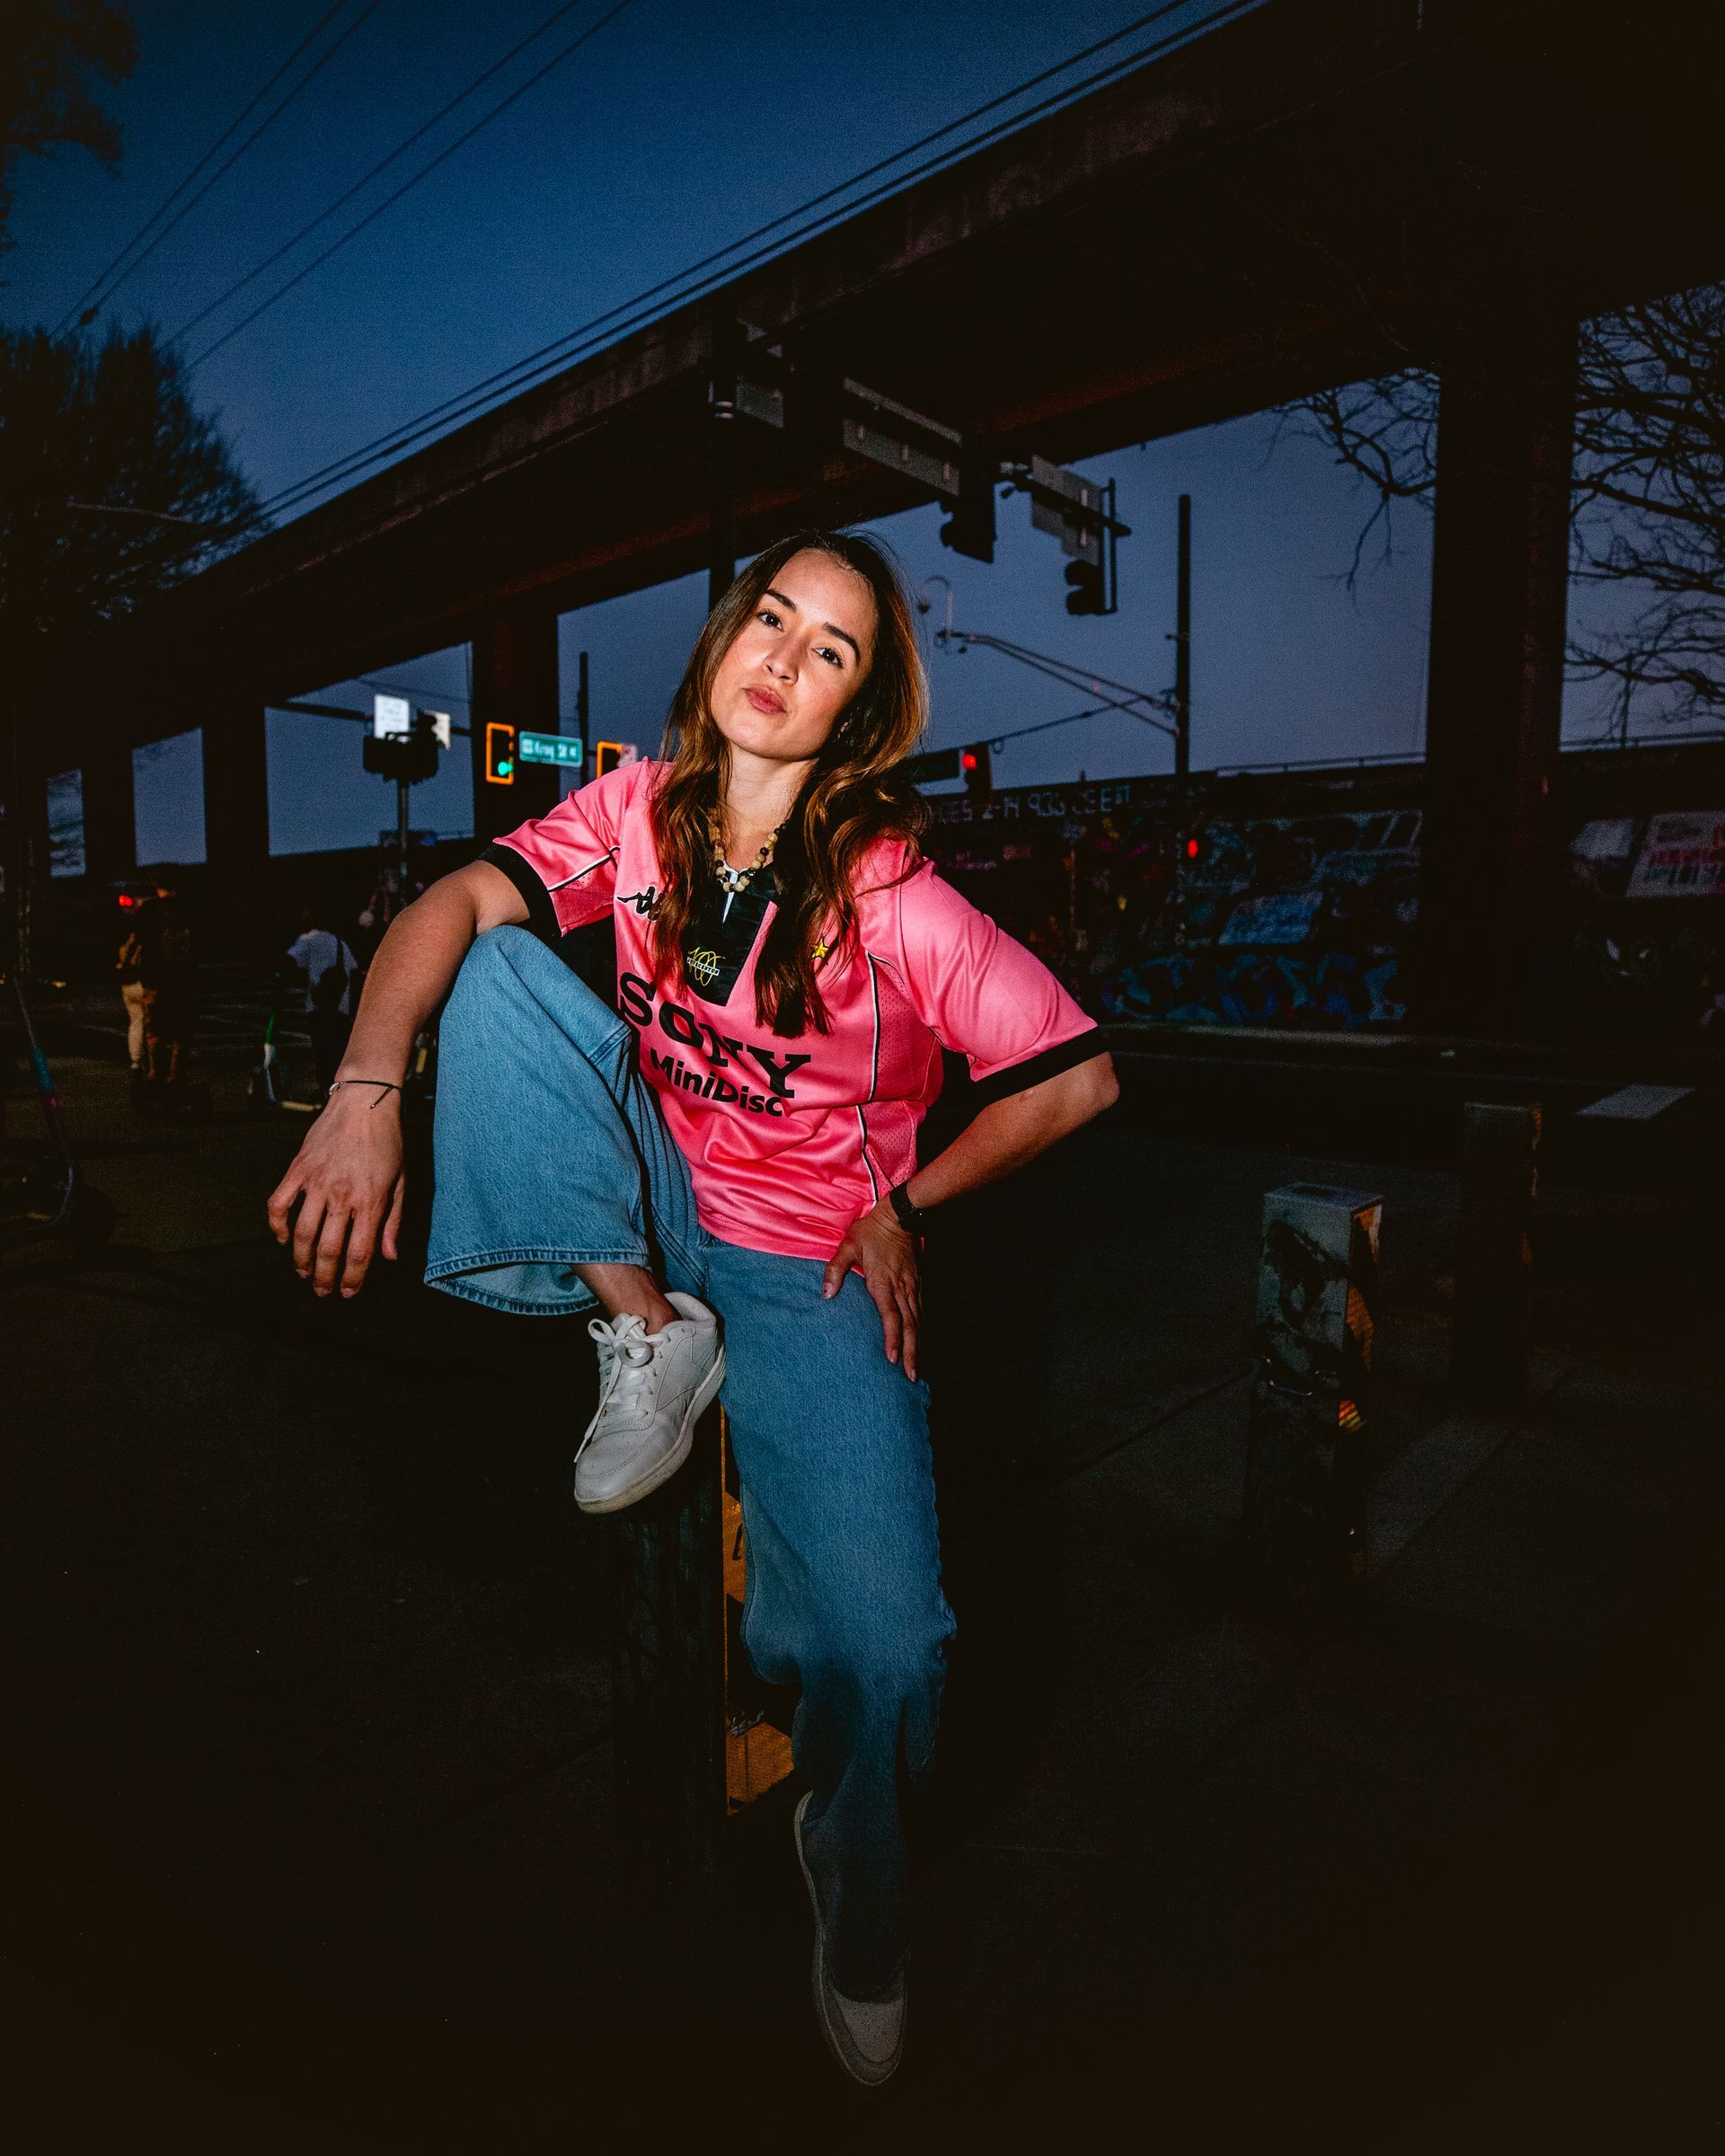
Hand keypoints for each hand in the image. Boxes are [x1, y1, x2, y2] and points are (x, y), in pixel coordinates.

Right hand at [266, 1085, 404, 1297]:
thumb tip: (389, 1257)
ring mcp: (317, 1182)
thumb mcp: (401, 1181)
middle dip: (324, 1277)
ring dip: (301, 1259)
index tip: (348, 1292)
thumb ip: (394, 1221)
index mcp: (371, 1200)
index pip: (360, 1252)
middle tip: (322, 1291)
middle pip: (329, 1249)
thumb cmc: (387, 1141)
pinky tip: (283, 1238)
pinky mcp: (298, 1169)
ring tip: (304, 1272)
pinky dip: (277, 1226)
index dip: (353, 1278)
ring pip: (302, 1233)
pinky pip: (278, 1205)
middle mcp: (342, 1195)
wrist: (365, 1102)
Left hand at [822, 1199, 921, 1380]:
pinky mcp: (919, 1283)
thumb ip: (835, 1269)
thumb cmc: (871, 1232)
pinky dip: (922, 1330)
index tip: (893, 1359)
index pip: (890, 1317)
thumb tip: (826, 1294)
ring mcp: (913, 1286)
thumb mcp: (848, 1245)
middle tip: (912, 1376)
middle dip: (913, 1353)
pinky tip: (920, 1341)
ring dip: (919, 1345)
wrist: (900, 1215)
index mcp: (883, 1283)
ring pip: (919, 1322)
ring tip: (917, 1367)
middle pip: (910, 1326)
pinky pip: (921, 1311)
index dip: (893, 1339)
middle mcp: (902, 1289)